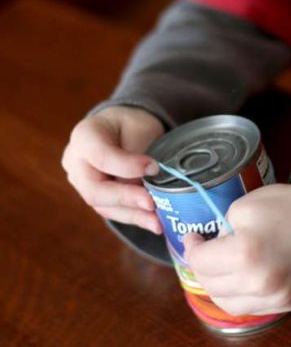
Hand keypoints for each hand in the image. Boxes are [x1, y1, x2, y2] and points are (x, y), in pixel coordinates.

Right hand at [62, 106, 163, 232]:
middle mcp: (75, 162)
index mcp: (84, 136)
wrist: (122, 129)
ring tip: (158, 222)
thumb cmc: (131, 124)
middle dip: (126, 199)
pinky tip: (153, 222)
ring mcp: (81, 184)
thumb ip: (137, 154)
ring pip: (104, 206)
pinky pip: (113, 211)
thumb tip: (140, 186)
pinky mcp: (95, 198)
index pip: (101, 157)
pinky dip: (134, 217)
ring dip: (134, 215)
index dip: (127, 166)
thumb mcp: (139, 128)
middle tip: (152, 204)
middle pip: (94, 190)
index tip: (154, 167)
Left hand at [183, 181, 290, 315]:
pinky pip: (249, 309)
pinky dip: (237, 295)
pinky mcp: (286, 305)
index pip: (199, 262)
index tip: (194, 236)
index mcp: (245, 254)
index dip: (191, 246)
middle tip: (202, 249)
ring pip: (226, 304)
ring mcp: (274, 299)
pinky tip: (238, 277)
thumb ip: (221, 231)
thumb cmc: (286, 206)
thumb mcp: (243, 206)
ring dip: (216, 285)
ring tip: (217, 265)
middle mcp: (259, 284)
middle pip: (209, 285)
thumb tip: (212, 247)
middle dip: (200, 265)